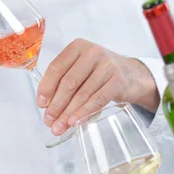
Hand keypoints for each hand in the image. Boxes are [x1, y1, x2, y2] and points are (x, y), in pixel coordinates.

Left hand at [37, 39, 159, 135]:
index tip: (41, 104)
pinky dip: (84, 113)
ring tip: (59, 127)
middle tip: (48, 121)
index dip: (46, 87)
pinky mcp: (118, 80)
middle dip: (56, 104)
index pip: (56, 67)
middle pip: (68, 82)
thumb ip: (63, 82)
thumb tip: (46, 106)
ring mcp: (107, 65)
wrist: (133, 75)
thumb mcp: (81, 69)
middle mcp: (92, 52)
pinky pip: (98, 99)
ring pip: (82, 93)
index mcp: (78, 47)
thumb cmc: (100, 73)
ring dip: (68, 113)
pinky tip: (75, 122)